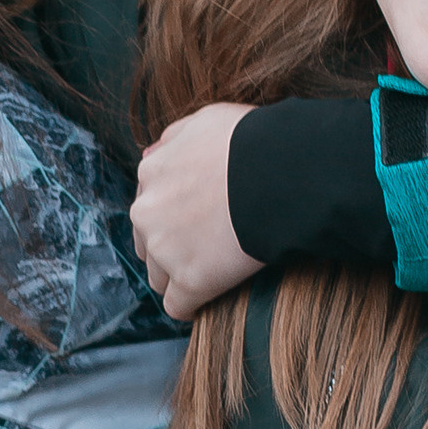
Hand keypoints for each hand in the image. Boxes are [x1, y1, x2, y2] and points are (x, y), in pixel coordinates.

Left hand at [132, 104, 261, 318]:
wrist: (279, 172)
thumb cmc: (252, 141)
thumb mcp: (206, 121)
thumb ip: (175, 138)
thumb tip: (155, 152)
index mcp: (152, 172)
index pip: (150, 203)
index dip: (173, 213)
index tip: (194, 220)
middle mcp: (148, 211)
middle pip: (148, 241)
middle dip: (169, 247)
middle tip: (203, 247)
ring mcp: (165, 248)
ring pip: (159, 275)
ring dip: (177, 277)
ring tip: (206, 277)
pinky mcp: (190, 280)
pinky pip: (178, 305)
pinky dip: (190, 307)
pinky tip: (203, 306)